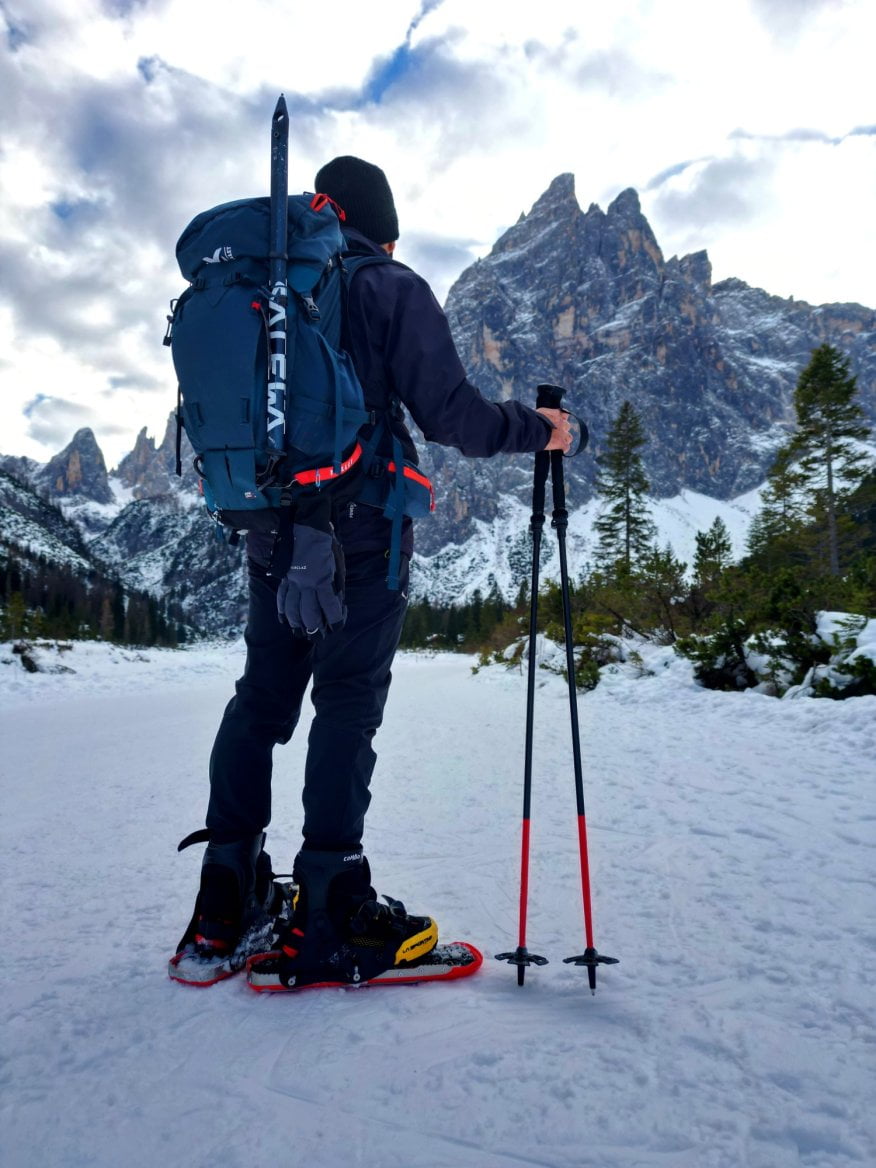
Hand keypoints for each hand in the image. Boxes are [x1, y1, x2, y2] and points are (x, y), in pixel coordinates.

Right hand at [277, 524, 346, 638]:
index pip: (330, 607)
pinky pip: (282, 597)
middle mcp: (306, 584)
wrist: (306, 526)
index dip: (335, 620)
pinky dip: (282, 610)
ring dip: (296, 623)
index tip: (337, 626)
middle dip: (313, 628)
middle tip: (317, 636)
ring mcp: (293, 582)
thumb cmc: (326, 545)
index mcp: (323, 579)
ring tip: (300, 632)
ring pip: (292, 609)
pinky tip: (285, 619)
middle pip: (308, 613)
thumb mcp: (337, 564)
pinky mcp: (285, 578)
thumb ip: (335, 585)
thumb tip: (335, 602)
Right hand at [537, 407, 572, 453]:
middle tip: (555, 433)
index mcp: (557, 415)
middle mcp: (562, 424)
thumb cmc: (533, 421)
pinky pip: (566, 447)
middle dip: (562, 429)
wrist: (533, 429)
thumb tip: (548, 415)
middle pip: (567, 426)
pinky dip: (564, 449)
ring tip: (558, 443)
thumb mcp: (540, 412)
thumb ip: (547, 413)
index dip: (562, 419)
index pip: (564, 415)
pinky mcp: (561, 443)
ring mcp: (562, 434)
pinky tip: (560, 450)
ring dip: (565, 440)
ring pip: (569, 437)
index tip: (558, 421)